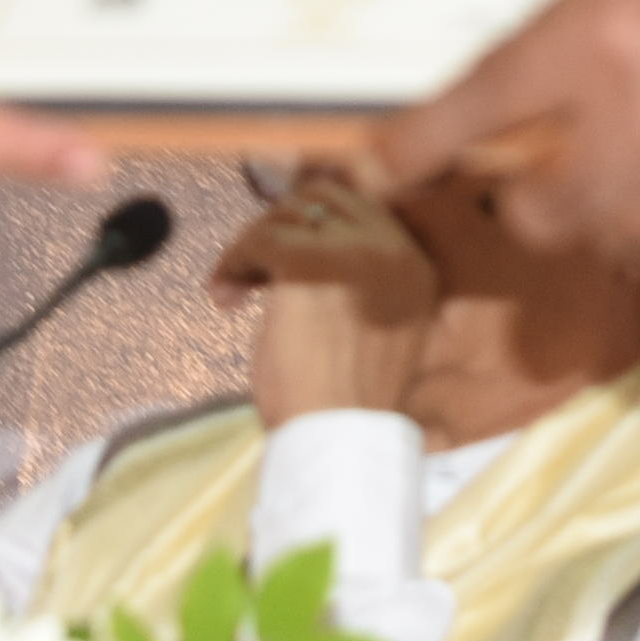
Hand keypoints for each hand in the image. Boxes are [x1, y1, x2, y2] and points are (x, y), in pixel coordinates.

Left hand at [214, 165, 437, 421]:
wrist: (339, 441)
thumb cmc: (345, 402)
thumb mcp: (372, 327)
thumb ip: (355, 279)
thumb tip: (303, 239)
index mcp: (415, 267)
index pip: (360, 209)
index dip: (313, 226)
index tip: (281, 257)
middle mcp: (393, 250)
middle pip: (325, 199)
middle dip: (282, 226)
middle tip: (256, 268)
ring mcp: (354, 253)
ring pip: (286, 215)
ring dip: (252, 247)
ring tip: (236, 288)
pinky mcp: (309, 264)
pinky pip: (258, 239)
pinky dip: (232, 262)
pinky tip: (224, 295)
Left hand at [370, 0, 639, 266]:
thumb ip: (599, 9)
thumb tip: (561, 64)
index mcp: (598, 37)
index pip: (472, 115)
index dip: (416, 148)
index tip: (386, 165)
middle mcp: (639, 127)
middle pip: (534, 211)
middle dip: (531, 190)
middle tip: (549, 156)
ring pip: (618, 238)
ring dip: (616, 205)